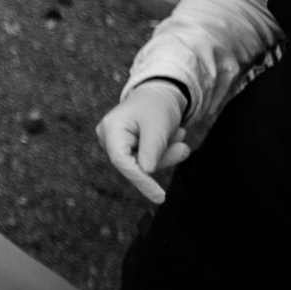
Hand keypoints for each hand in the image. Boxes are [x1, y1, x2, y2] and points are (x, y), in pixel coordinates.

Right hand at [96, 80, 191, 203]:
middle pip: (134, 164)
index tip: (160, 196)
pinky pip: (146, 159)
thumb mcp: (158, 126)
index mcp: (111, 130)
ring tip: (178, 133)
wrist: (159, 93)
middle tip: (183, 147)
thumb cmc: (157, 106)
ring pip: (142, 164)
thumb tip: (146, 171)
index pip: (122, 162)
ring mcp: (115, 143)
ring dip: (165, 153)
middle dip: (162, 158)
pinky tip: (169, 136)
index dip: (141, 180)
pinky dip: (162, 151)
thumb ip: (151, 150)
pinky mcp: (126, 147)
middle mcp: (107, 138)